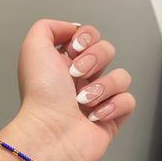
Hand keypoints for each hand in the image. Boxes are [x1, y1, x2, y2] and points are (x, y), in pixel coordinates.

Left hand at [13, 19, 134, 160]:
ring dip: (103, 87)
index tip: (72, 51)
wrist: (50, 132)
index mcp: (66, 61)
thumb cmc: (41, 93)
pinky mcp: (112, 117)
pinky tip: (93, 116)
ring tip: (83, 101)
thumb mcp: (33, 48)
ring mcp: (98, 97)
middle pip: (108, 51)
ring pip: (121, 76)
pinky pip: (128, 101)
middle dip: (94, 60)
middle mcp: (83, 78)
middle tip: (75, 76)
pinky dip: (112, 107)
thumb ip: (48, 28)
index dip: (86, 38)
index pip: (90, 35)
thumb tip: (73, 30)